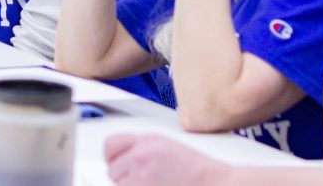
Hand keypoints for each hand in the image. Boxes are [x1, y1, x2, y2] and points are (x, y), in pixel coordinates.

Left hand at [104, 134, 229, 184]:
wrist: (212, 184)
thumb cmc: (196, 169)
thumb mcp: (167, 146)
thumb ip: (142, 148)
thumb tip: (123, 156)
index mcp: (147, 140)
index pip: (110, 145)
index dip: (110, 156)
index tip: (114, 162)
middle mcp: (141, 156)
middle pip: (112, 169)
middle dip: (122, 176)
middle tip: (137, 179)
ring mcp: (141, 177)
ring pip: (119, 185)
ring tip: (150, 184)